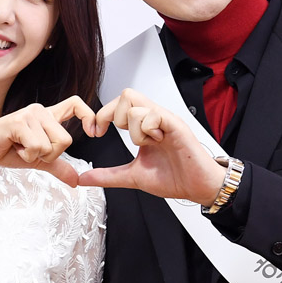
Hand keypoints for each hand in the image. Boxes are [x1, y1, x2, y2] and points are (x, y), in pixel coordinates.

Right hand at [0, 97, 96, 189]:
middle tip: (31, 151)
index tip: (94, 132)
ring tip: (20, 148)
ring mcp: (29, 114)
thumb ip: (58, 166)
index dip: (89, 116)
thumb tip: (77, 180)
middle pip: (66, 139)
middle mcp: (40, 111)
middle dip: (50, 155)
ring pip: (52, 145)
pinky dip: (26, 156)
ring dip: (36, 156)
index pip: (76, 104)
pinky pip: (37, 147)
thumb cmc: (6, 151)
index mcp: (47, 116)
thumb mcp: (38, 161)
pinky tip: (13, 147)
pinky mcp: (18, 123)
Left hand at [79, 89, 225, 205]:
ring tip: (147, 144)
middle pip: (125, 95)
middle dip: (112, 116)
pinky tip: (158, 142)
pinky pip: (152, 115)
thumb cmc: (174, 177)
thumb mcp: (132, 176)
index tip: (95, 132)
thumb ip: (108, 176)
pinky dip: (147, 131)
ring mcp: (165, 119)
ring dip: (133, 128)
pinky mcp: (176, 125)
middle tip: (116, 135)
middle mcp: (154, 118)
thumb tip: (84, 178)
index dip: (101, 115)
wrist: (197, 187)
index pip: (118, 103)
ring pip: (135, 104)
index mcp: (144, 125)